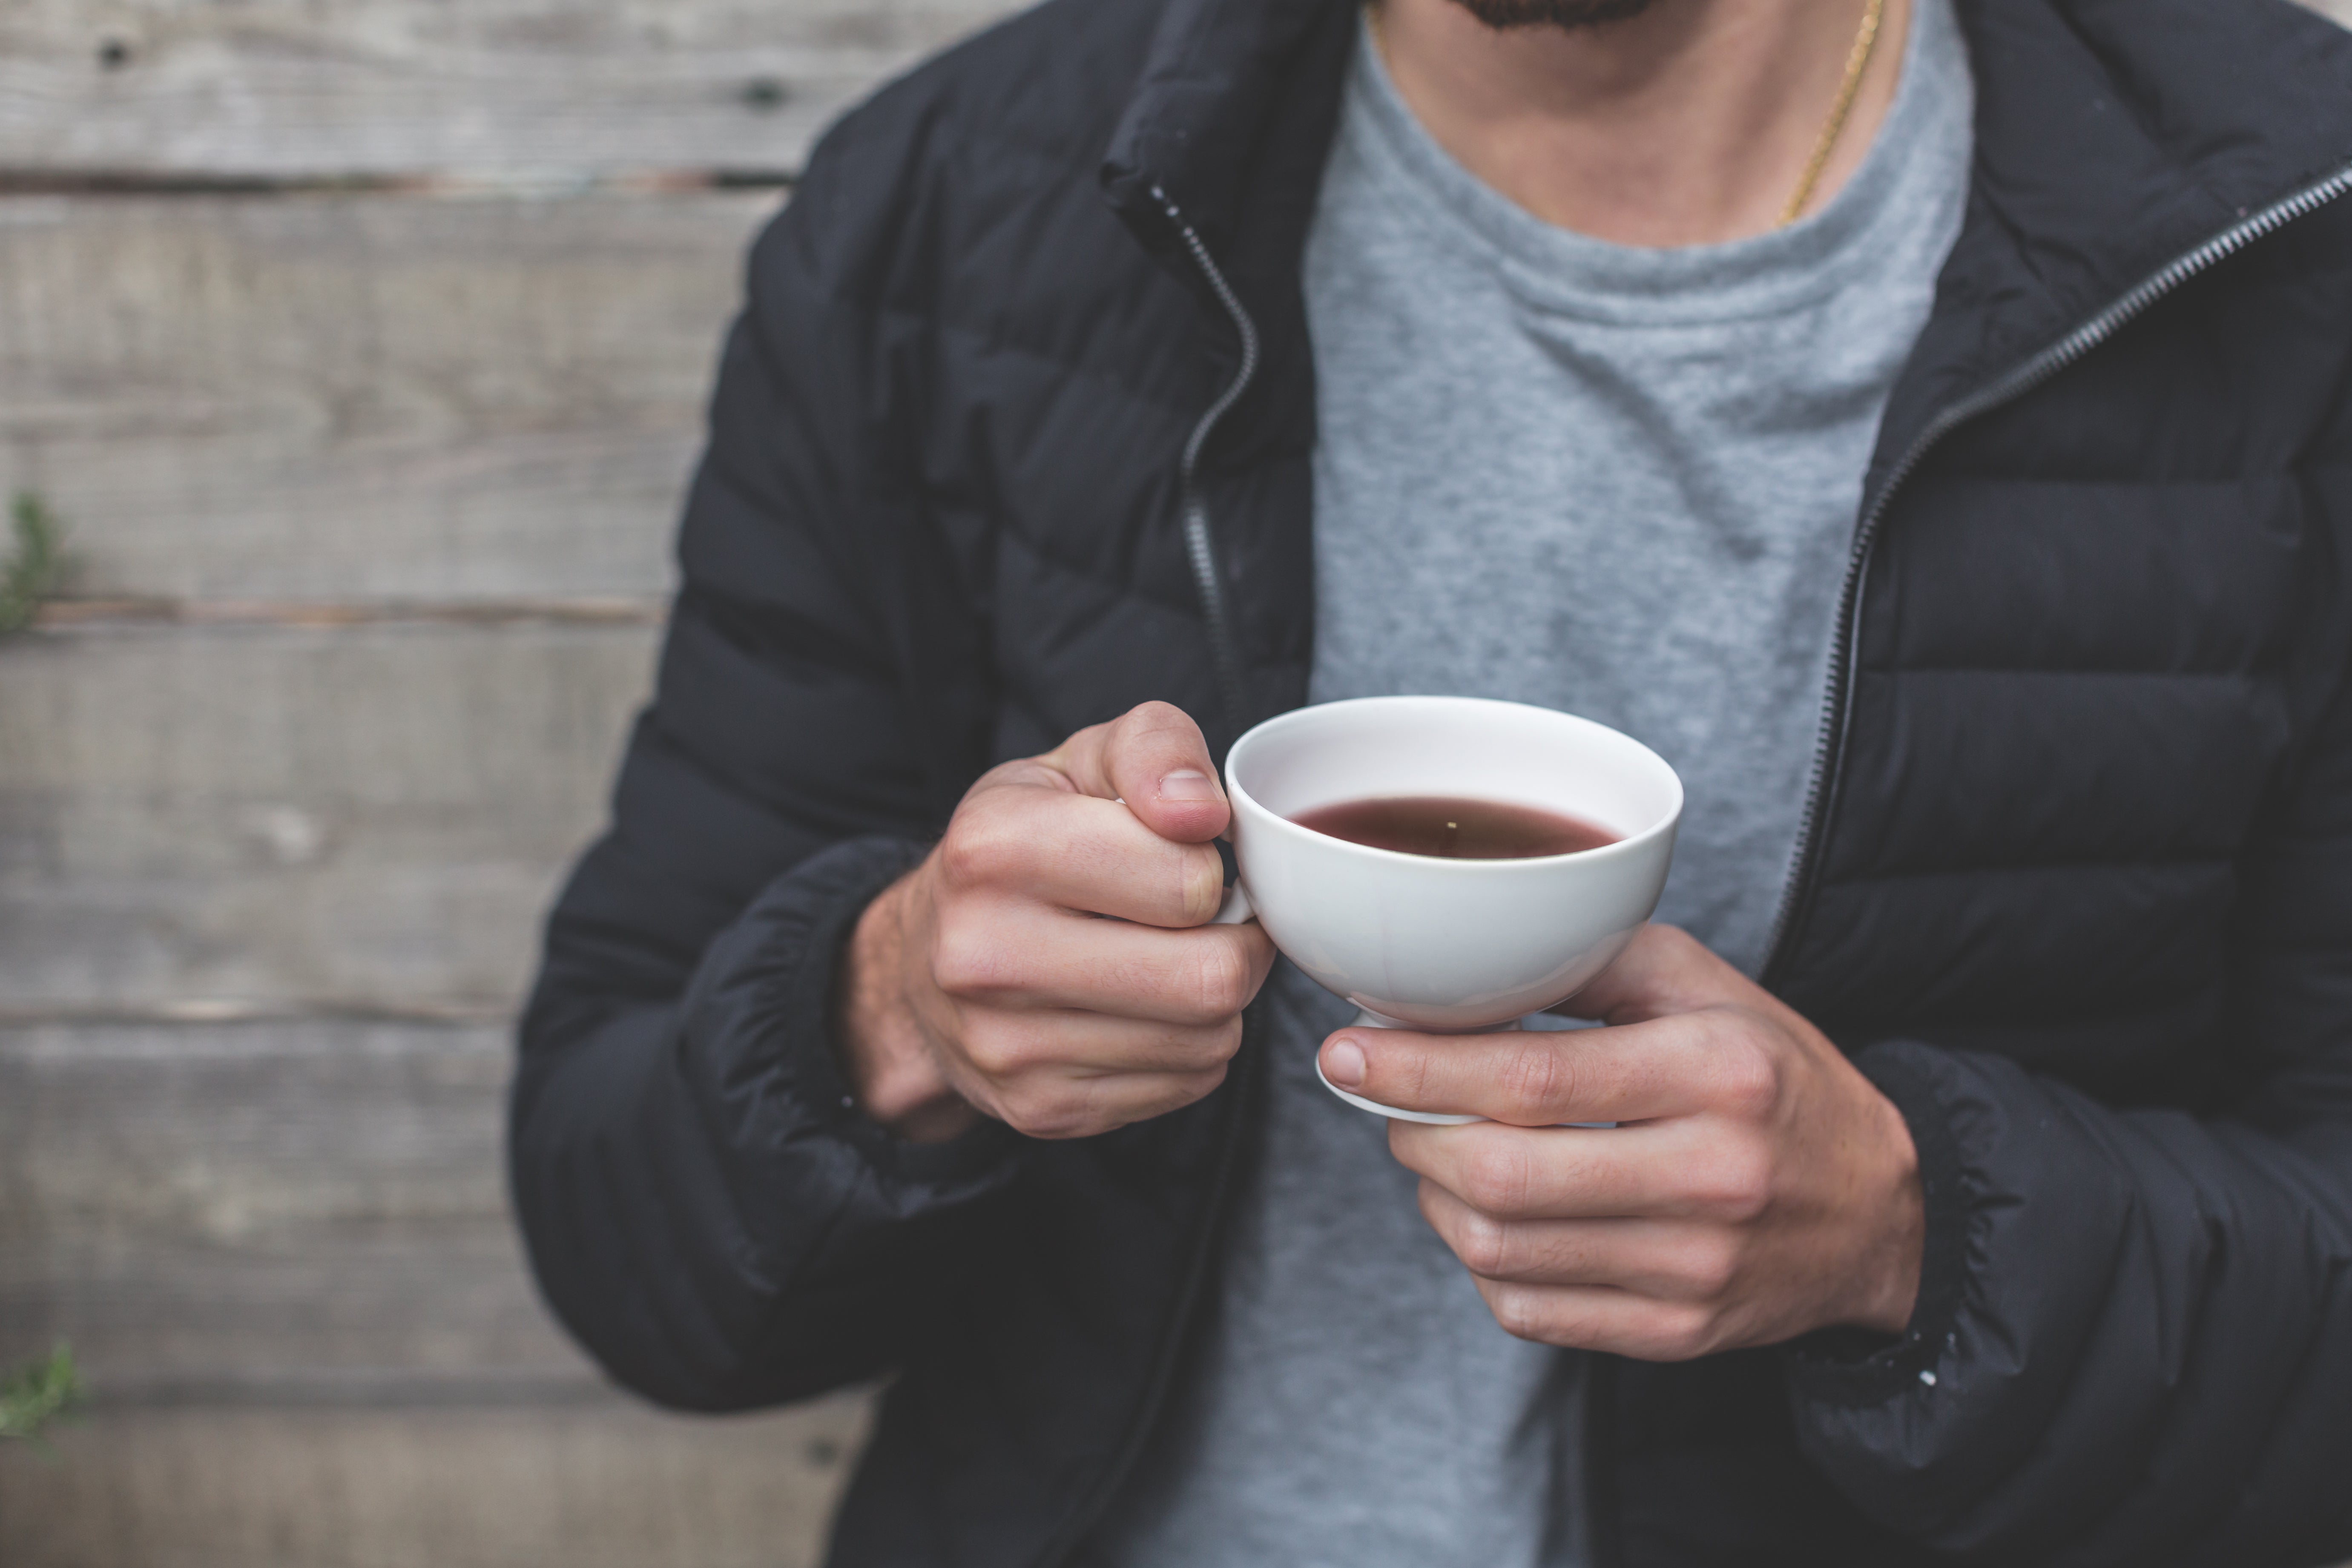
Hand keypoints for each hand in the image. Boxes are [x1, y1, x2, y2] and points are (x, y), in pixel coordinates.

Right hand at [837, 702, 1275, 1142]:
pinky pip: (1185, 1085)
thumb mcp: (1082, 763)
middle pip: (1209, 978)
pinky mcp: (1040, 1108)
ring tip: (1172, 960)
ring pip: (1207, 1040)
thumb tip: (1203, 810)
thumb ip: (1157, 749)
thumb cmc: (1023, 844)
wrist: (923, 961)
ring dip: (1217, 1000)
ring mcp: (1008, 1046)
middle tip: (1209, 921)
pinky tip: (1144, 1010)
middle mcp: (985, 955)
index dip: (1211, 870)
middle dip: (1236, 944)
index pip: (1187, 883)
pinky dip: (1190, 1047)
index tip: (1186, 862)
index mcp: (993, 848)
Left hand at [1318, 925, 1922, 1357]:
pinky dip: (1480, 1259)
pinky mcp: (1676, 1333)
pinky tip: (1492, 1212)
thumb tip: (1457, 964)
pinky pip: (1526, 1309)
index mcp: (1717, 1073)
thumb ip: (1588, 957)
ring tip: (1440, 1147)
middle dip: (1408, 1130)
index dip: (1416, 1067)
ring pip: (1496, 1247)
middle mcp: (1711, 1177)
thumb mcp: (1706, 986)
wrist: (1881, 1211)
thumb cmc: (1774, 1079)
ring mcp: (1694, 1269)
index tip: (1346, 1051)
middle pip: (1497, 1172)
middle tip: (1388, 1097)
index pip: (1529, 1077)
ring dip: (1433, 1194)